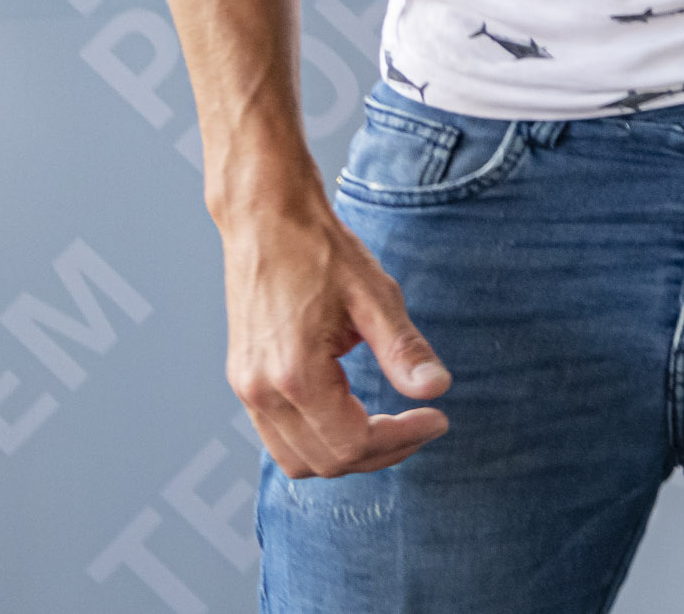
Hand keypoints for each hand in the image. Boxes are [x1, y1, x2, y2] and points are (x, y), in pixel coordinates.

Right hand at [223, 195, 453, 475]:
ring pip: (297, 460)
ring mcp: (247, 390)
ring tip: (394, 426)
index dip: (402, 439)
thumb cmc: (319, 251)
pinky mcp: (245, 382)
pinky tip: (355, 414)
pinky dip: (320, 440)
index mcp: (295, 374)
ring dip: (349, 454)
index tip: (438, 418)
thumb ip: (404, 349)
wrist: (266, 221)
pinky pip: (280, 438)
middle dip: (382, 452)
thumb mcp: (375, 296)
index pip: (353, 442)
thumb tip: (438, 389)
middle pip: (326, 462)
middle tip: (423, 424)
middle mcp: (262, 392)